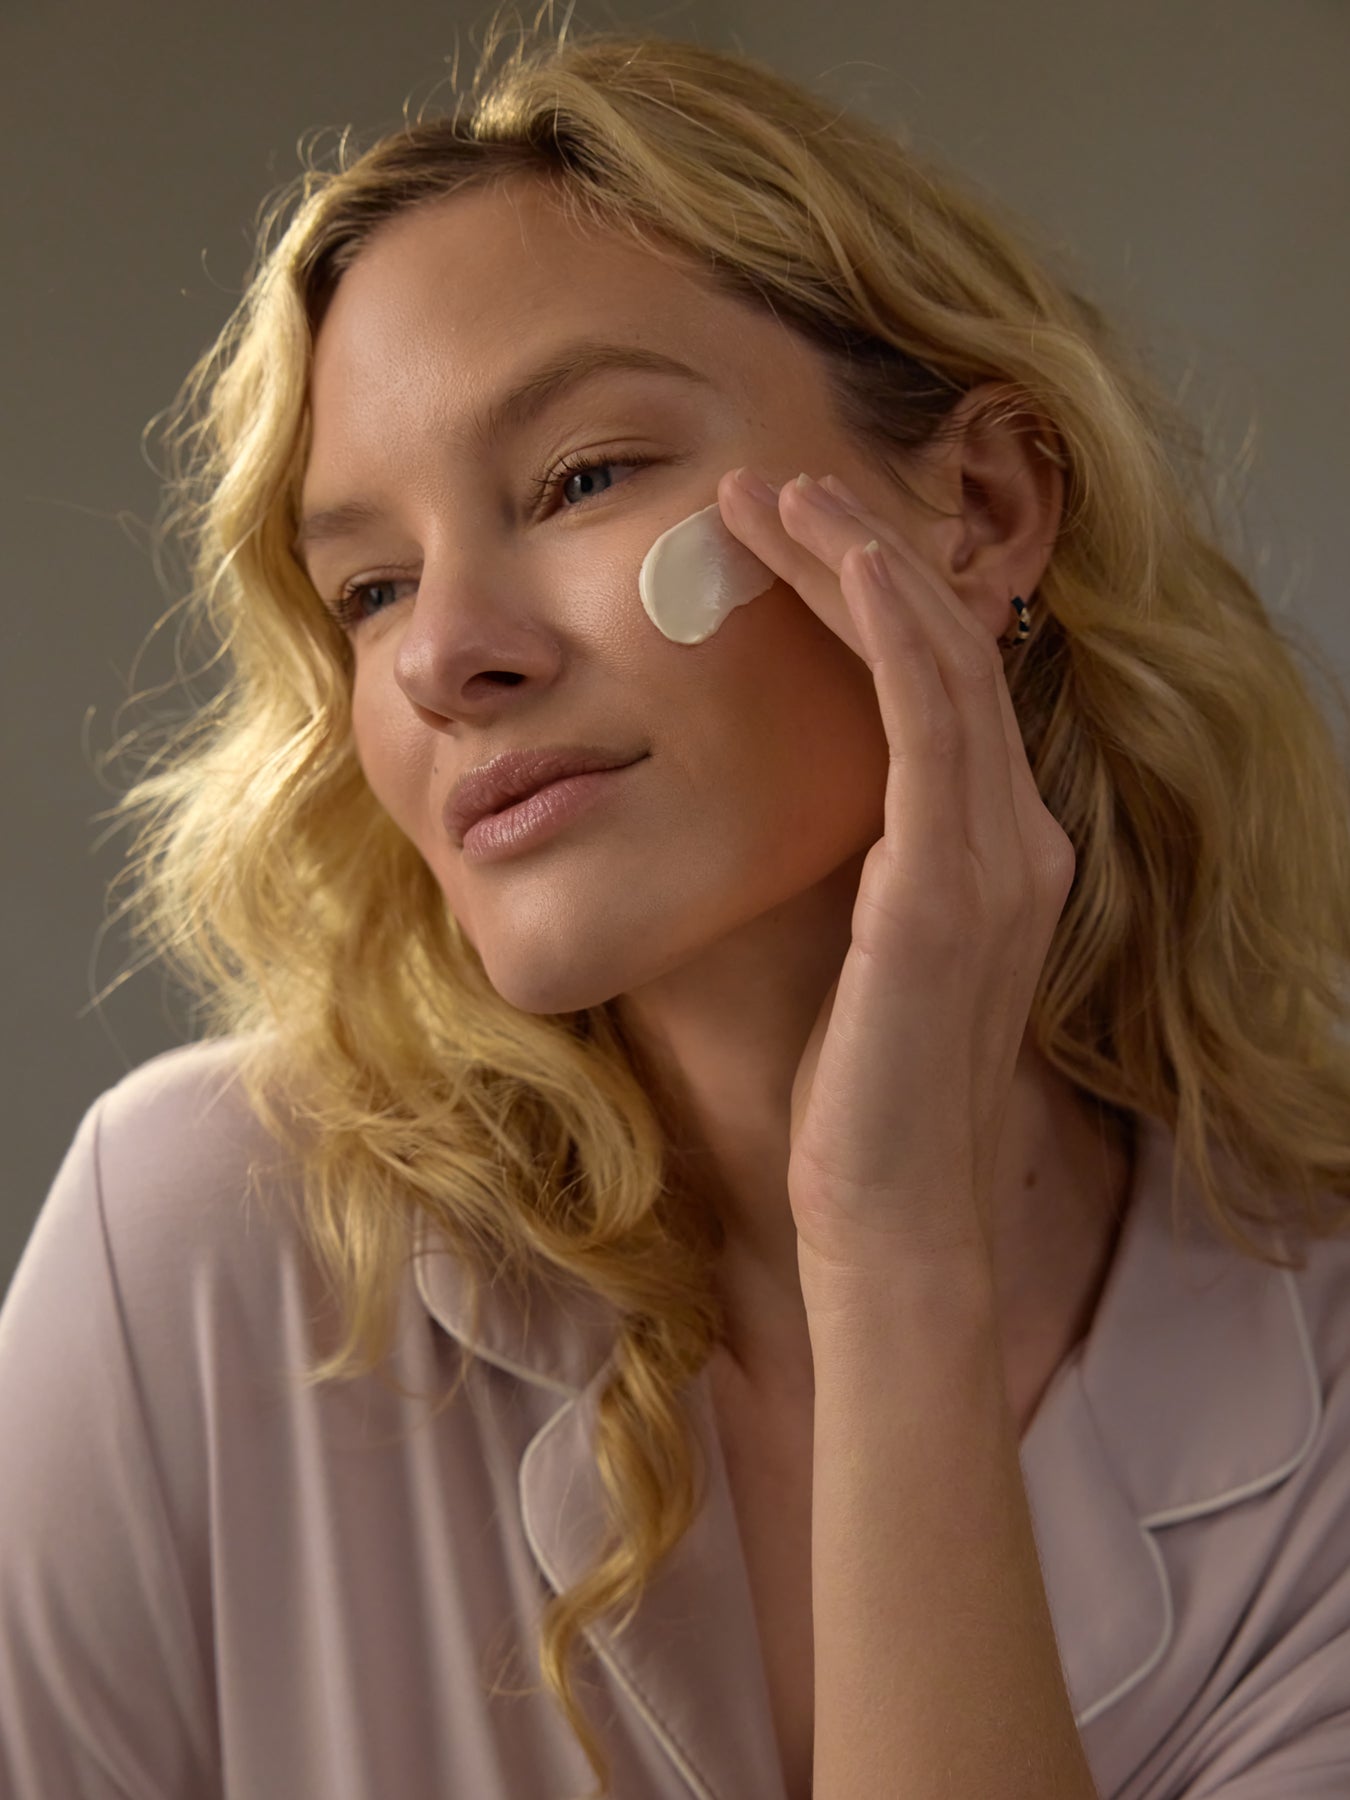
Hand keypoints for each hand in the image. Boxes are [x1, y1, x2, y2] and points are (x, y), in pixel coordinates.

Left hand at [717, 466, 1076, 1278]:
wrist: (886, 1213)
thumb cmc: (852, 1093)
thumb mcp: (847, 951)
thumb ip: (845, 864)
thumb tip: (767, 792)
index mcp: (988, 852)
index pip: (935, 684)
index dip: (862, 595)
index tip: (771, 535)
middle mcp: (1015, 840)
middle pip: (948, 648)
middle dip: (856, 551)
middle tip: (759, 485)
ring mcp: (999, 862)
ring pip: (945, 661)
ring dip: (861, 561)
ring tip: (771, 493)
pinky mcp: (956, 893)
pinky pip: (934, 723)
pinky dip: (890, 629)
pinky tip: (835, 561)